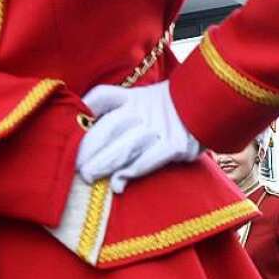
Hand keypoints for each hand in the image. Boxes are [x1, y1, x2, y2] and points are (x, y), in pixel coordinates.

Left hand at [76, 81, 201, 193]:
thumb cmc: (169, 111)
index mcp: (134, 96)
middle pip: (111, 127)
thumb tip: (84, 124)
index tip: (68, 132)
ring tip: (90, 177)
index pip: (104, 97)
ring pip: (127, 146)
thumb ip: (113, 108)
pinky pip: (151, 159)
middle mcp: (146, 110)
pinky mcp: (177, 145)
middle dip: (90, 149)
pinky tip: (119, 182)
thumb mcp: (141, 99)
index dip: (85, 110)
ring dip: (106, 163)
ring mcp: (162, 128)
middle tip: (76, 168)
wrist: (210, 110)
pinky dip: (133, 171)